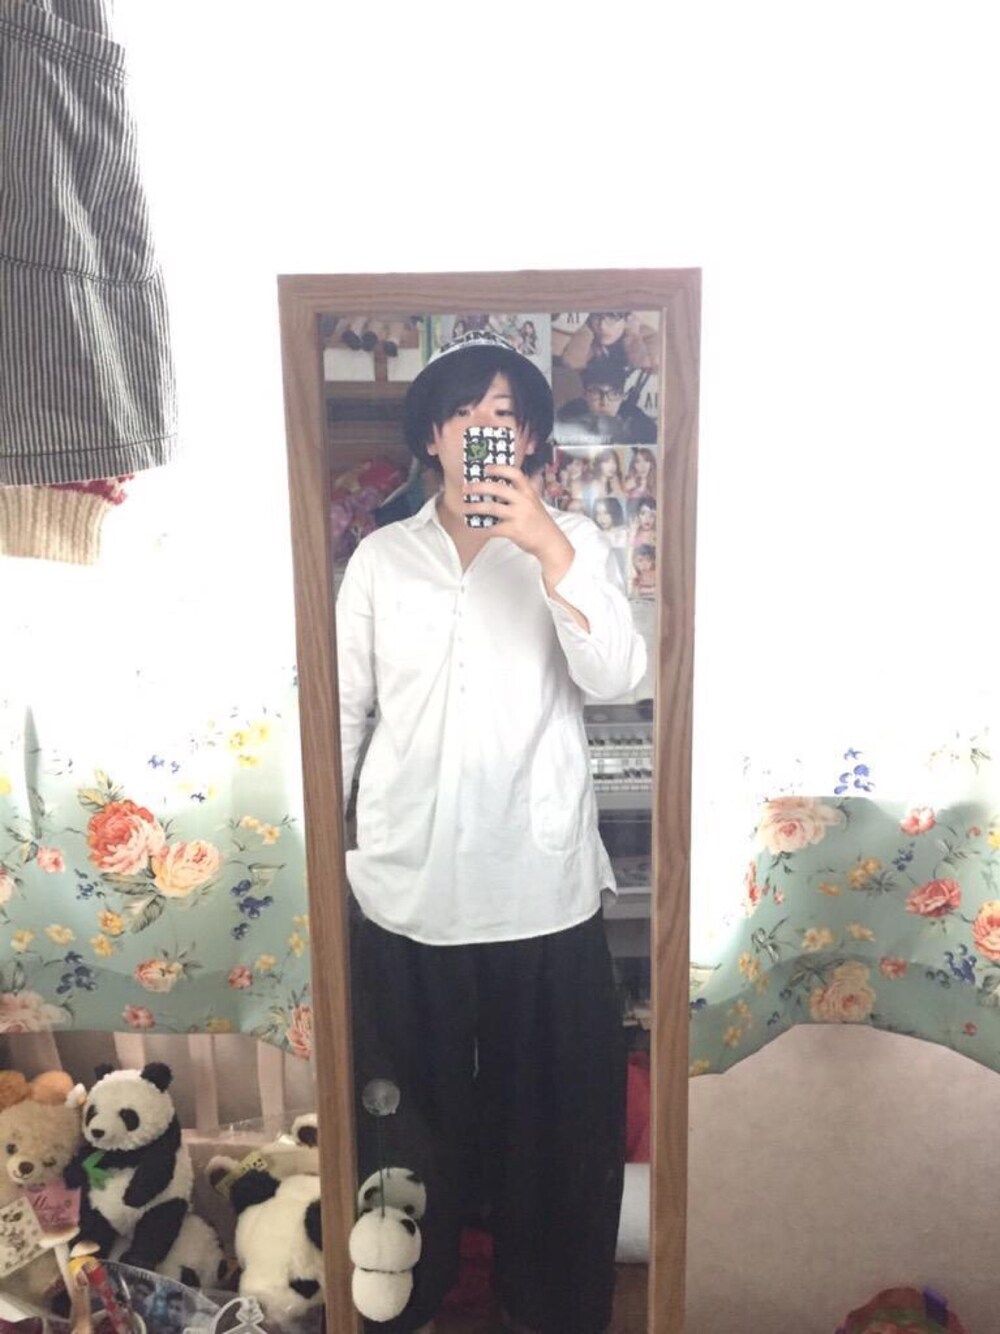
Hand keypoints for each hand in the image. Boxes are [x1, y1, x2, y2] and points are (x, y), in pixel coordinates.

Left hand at [464, 465, 574, 587]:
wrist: (550, 542)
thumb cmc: (540, 523)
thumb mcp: (534, 503)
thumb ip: (521, 495)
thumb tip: (499, 489)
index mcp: (529, 492)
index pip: (515, 474)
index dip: (499, 468)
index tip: (486, 468)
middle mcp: (524, 501)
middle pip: (497, 488)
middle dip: (479, 487)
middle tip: (466, 488)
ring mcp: (519, 516)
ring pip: (492, 508)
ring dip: (475, 507)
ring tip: (465, 508)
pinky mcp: (515, 530)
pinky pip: (493, 528)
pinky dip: (482, 528)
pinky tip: (475, 528)